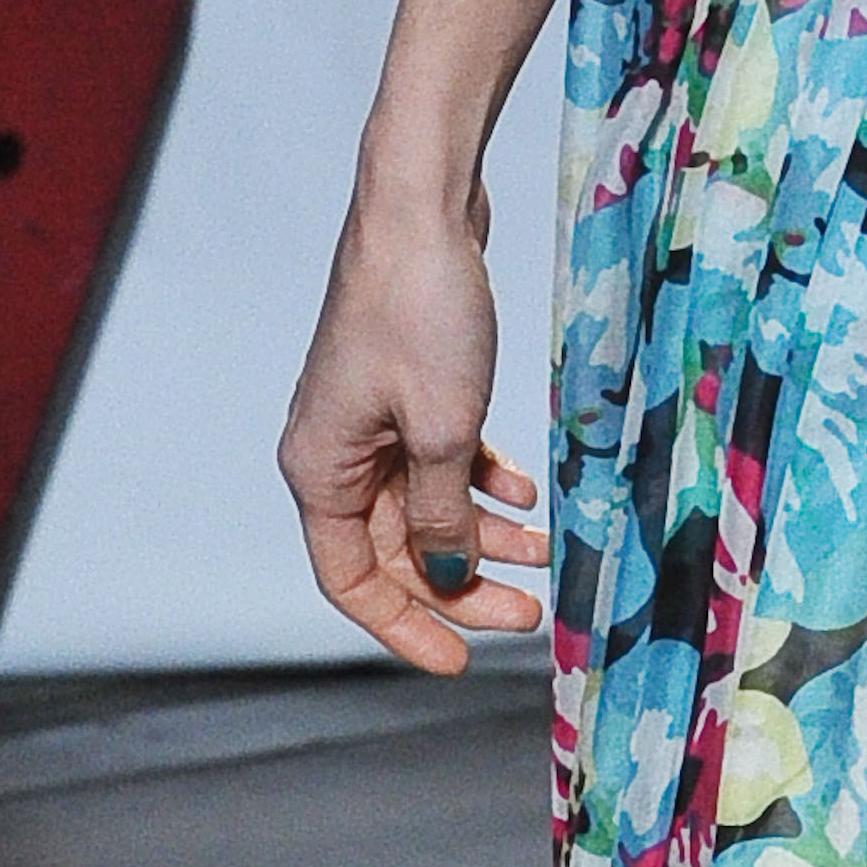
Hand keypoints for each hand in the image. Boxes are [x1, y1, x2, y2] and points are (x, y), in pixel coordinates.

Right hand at [278, 176, 548, 670]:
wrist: (424, 205)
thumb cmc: (420, 310)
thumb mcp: (442, 429)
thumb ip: (443, 515)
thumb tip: (451, 574)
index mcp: (318, 470)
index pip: (351, 582)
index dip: (405, 628)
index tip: (461, 662)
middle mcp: (334, 450)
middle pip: (394, 548)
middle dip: (463, 582)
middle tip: (532, 610)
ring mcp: (370, 416)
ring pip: (425, 502)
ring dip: (483, 530)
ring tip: (548, 549)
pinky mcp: (405, 383)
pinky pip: (441, 454)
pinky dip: (481, 477)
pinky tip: (527, 490)